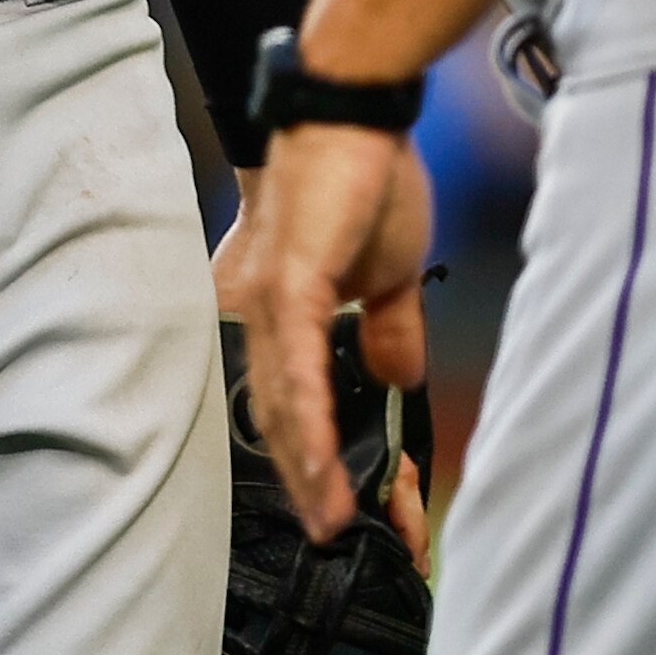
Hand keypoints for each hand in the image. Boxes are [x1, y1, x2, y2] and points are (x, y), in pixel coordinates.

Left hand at [212, 121, 436, 557]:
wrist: (351, 112)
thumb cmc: (364, 181)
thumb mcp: (388, 276)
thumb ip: (389, 331)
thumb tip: (397, 379)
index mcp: (281, 320)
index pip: (296, 408)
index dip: (319, 466)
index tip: (350, 516)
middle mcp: (259, 319)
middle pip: (279, 421)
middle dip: (311, 486)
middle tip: (340, 542)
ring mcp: (266, 305)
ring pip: (280, 408)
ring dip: (309, 472)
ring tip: (333, 527)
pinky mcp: (287, 287)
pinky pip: (295, 370)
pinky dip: (309, 423)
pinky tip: (322, 468)